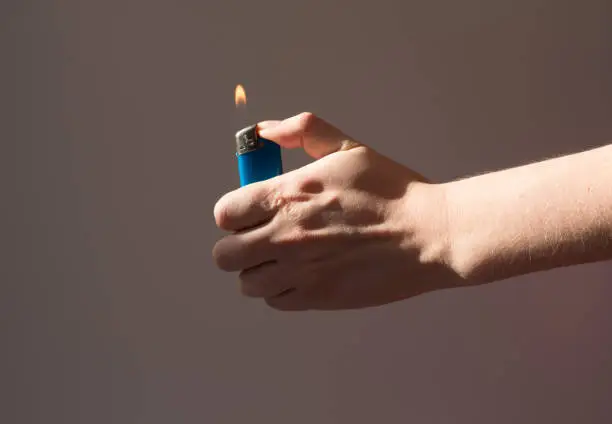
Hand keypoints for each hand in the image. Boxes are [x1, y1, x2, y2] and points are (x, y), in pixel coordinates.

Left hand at [213, 112, 458, 310]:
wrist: (427, 234)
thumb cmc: (391, 190)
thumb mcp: (348, 148)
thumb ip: (302, 132)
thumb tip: (266, 132)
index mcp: (287, 196)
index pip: (224, 214)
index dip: (234, 212)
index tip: (251, 210)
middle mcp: (285, 237)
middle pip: (224, 255)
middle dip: (238, 244)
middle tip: (262, 236)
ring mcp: (300, 272)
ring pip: (247, 282)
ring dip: (258, 270)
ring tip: (283, 258)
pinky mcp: (318, 297)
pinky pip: (276, 302)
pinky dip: (282, 290)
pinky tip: (303, 274)